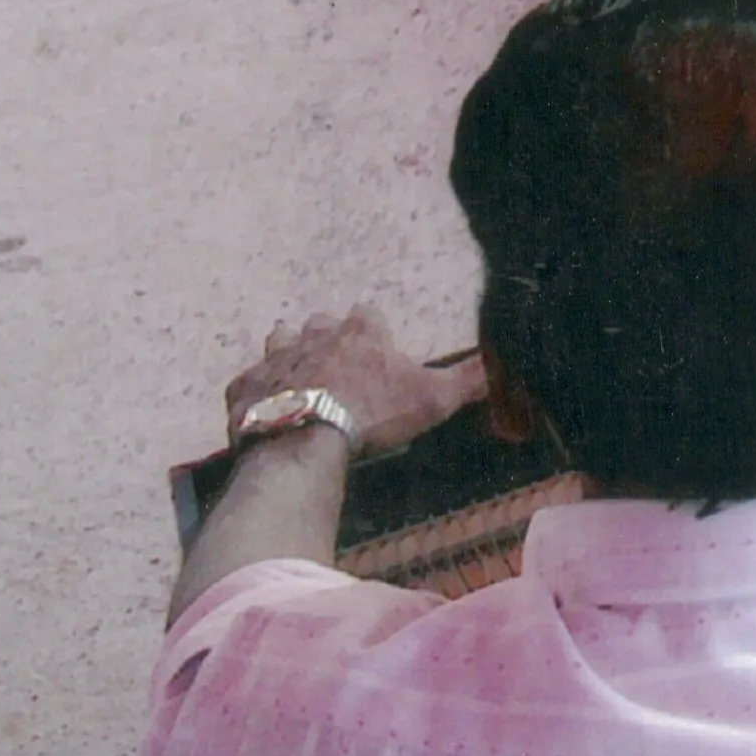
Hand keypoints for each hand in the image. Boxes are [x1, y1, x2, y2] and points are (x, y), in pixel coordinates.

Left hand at [225, 307, 483, 462]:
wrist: (304, 439)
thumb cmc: (373, 415)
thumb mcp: (434, 399)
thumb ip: (470, 380)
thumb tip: (510, 365)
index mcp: (360, 331)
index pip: (371, 315)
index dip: (375, 333)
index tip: (379, 348)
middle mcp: (314, 334)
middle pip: (321, 323)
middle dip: (328, 337)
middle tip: (336, 363)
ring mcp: (275, 358)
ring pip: (278, 341)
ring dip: (286, 352)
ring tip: (294, 369)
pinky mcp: (245, 388)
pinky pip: (247, 384)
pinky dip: (255, 393)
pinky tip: (262, 408)